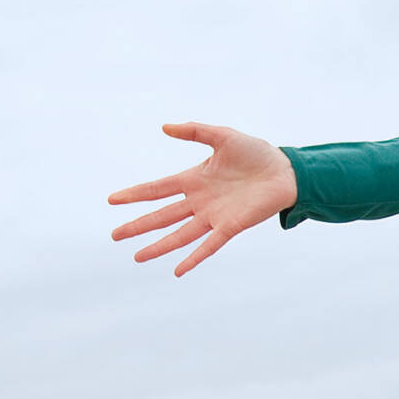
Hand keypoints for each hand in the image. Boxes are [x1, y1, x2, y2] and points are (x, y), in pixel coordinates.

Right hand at [109, 121, 298, 274]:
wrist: (286, 171)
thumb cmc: (256, 154)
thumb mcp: (222, 136)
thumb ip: (194, 131)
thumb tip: (164, 127)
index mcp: (194, 179)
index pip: (157, 189)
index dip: (135, 194)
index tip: (112, 199)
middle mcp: (200, 201)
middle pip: (162, 215)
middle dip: (138, 226)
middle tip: (114, 235)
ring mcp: (213, 216)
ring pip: (179, 234)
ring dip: (158, 246)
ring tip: (136, 256)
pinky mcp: (231, 226)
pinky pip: (208, 246)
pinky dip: (193, 258)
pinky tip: (177, 270)